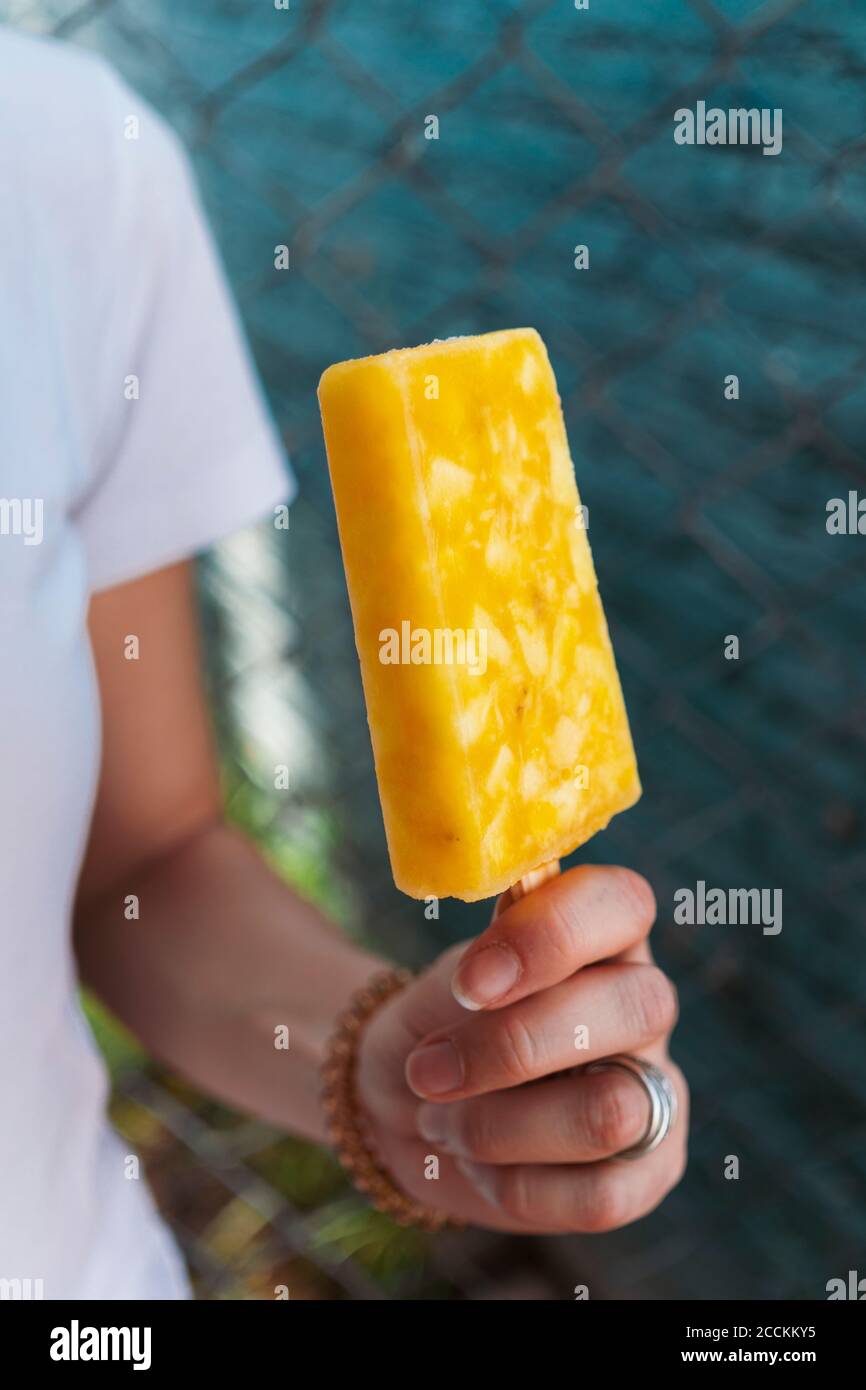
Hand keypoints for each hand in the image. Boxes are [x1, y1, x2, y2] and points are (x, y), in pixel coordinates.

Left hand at [357, 865, 687, 1231]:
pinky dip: (513, 1184)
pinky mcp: (647, 1174)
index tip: (469, 983)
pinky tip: (479, 1165)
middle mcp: (643, 1005)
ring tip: (440, 1119)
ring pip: (612, 1113)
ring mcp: (655, 1091)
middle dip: (512, 1047)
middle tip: (428, 1071)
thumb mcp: (444, 987)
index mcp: (602, 935)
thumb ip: (480, 971)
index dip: (550, 937)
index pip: (623, 903)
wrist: (404, 1107)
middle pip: (635, 1009)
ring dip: (497, 1126)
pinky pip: (599, 1196)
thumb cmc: (437, 1026)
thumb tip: (492, 977)